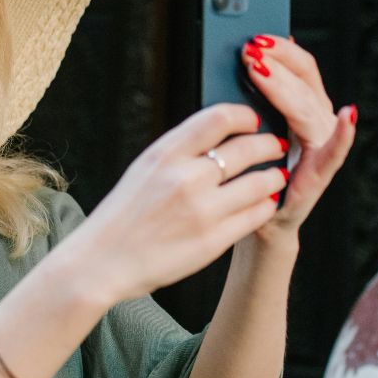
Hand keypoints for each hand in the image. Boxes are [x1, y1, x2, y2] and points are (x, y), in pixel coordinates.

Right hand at [64, 103, 285, 303]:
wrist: (101, 262)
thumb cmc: (124, 214)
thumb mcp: (145, 168)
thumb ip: (181, 150)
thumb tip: (221, 132)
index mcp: (166, 154)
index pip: (219, 118)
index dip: (245, 115)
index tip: (254, 121)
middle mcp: (186, 178)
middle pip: (247, 148)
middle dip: (269, 145)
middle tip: (276, 146)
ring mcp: (202, 211)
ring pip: (259, 183)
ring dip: (273, 176)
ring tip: (276, 176)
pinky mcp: (212, 241)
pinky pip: (255, 216)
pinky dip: (265, 206)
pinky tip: (265, 203)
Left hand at [240, 34, 355, 239]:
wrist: (258, 217)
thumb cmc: (255, 170)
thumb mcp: (255, 126)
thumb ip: (262, 95)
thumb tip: (257, 53)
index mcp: (307, 106)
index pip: (303, 67)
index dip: (282, 50)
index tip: (257, 38)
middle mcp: (320, 121)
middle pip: (305, 82)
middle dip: (277, 63)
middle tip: (250, 51)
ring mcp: (324, 146)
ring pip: (308, 107)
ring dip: (285, 86)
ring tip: (261, 71)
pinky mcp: (321, 172)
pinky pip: (335, 150)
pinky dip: (343, 134)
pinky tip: (347, 117)